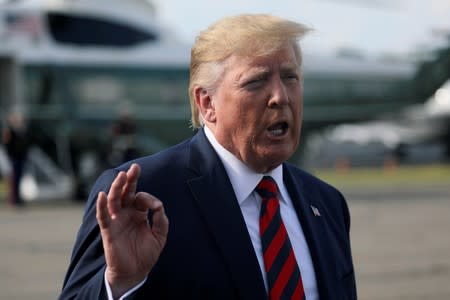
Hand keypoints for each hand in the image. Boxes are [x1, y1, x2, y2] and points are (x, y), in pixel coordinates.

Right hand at [96, 163, 168, 297]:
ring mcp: (116, 220)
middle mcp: (125, 213)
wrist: (136, 272)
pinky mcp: (109, 230)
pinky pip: (103, 216)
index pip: (140, 197)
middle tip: (134, 167)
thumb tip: (156, 204)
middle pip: (125, 192)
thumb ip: (161, 218)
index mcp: (137, 213)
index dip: (147, 198)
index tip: (154, 206)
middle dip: (129, 179)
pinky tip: (103, 195)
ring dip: (117, 187)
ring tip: (122, 176)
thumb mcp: (160, 234)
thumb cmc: (146, 253)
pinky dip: (102, 205)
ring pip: (114, 200)